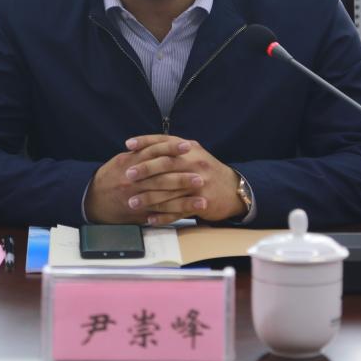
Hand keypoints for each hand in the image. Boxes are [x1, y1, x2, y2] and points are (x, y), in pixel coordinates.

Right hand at [84, 138, 203, 223]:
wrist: (92, 199)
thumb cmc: (111, 176)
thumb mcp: (122, 160)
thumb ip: (141, 153)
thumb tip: (163, 144)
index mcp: (129, 162)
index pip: (154, 152)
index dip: (172, 148)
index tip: (189, 146)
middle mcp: (132, 179)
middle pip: (162, 176)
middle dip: (183, 175)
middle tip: (201, 175)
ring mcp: (135, 197)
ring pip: (163, 197)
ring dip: (185, 197)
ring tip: (203, 196)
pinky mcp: (138, 212)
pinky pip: (159, 212)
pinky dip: (176, 212)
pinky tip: (190, 212)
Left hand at [123, 135, 244, 224]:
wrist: (233, 189)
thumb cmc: (206, 171)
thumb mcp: (194, 154)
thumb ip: (173, 149)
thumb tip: (144, 147)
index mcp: (190, 149)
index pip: (165, 141)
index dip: (145, 141)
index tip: (128, 145)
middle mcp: (195, 163)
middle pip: (166, 164)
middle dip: (145, 169)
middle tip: (127, 175)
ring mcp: (199, 183)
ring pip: (169, 190)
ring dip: (149, 197)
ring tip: (132, 203)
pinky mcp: (202, 202)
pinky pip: (178, 210)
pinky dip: (163, 216)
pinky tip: (149, 219)